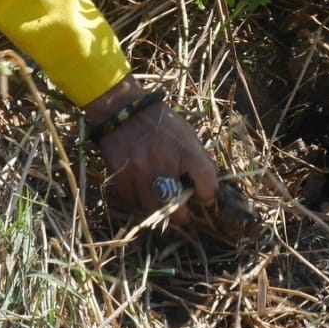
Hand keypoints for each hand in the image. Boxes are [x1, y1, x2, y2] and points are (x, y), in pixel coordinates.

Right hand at [86, 77, 218, 223]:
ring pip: (152, 208)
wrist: (124, 109)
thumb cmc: (161, 123)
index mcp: (185, 149)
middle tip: (184, 218)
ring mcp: (140, 169)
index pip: (205, 179)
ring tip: (164, 213)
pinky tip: (144, 202)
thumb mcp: (186, 134)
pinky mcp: (120, 173)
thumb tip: (208, 184)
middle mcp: (163, 161)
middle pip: (175, 204)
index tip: (206, 200)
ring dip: (160, 214)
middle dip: (182, 216)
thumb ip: (197, 158)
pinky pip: (131, 202)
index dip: (208, 194)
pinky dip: (138, 206)